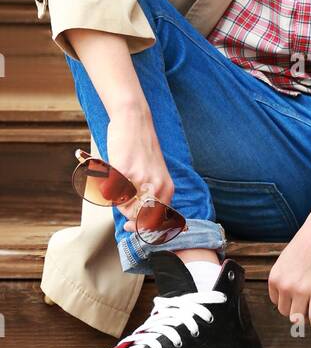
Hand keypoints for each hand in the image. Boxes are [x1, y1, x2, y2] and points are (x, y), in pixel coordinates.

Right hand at [105, 109, 174, 232]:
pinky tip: (111, 169)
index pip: (155, 221)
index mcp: (166, 188)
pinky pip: (111, 190)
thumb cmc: (141, 148)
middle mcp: (157, 185)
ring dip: (115, 197)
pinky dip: (107, 184)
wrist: (134, 120)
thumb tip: (135, 220)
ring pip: (122, 205)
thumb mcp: (154, 173)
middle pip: (136, 216)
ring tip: (117, 178)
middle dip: (125, 210)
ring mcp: (141, 179)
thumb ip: (149, 195)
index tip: (129, 226)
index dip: (141, 227)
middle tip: (118, 196)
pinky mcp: (125, 171)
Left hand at [267, 189, 310, 328]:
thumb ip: (285, 276)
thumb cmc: (309, 241)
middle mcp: (285, 286)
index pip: (276, 302)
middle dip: (295, 309)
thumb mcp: (287, 259)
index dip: (287, 301)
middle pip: (286, 312)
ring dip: (305, 316)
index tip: (295, 300)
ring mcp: (301, 290)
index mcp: (275, 277)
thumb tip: (289, 293)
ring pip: (298, 317)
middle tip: (306, 304)